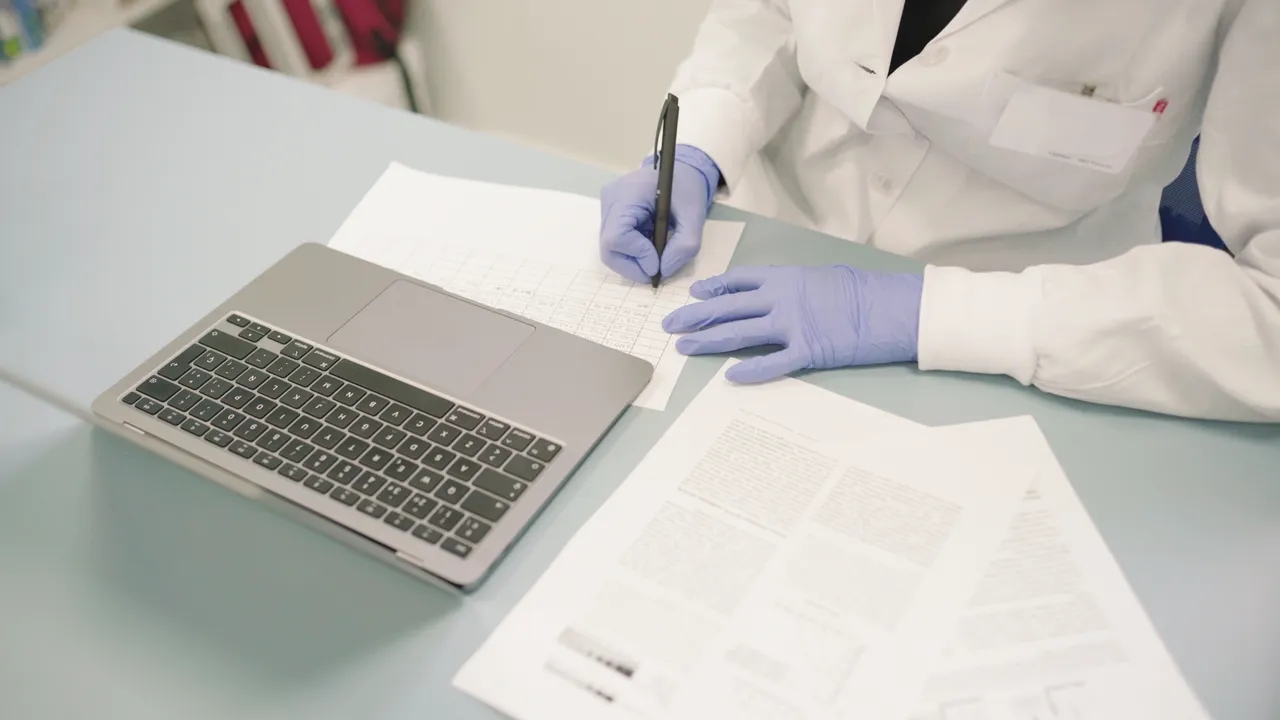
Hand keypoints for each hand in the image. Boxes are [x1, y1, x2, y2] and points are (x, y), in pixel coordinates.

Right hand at [599, 145, 720, 282]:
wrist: (681, 170)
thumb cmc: (686, 187)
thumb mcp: (695, 215)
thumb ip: (684, 245)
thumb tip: (664, 270)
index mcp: (626, 194)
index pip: (617, 236)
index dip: (638, 256)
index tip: (660, 263)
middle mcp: (610, 201)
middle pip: (608, 248)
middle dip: (633, 266)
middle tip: (657, 271)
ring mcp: (607, 209)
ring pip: (610, 250)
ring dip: (634, 261)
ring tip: (657, 255)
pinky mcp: (611, 217)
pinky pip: (616, 244)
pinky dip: (634, 253)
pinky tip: (651, 245)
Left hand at [662, 265, 923, 382]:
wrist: (891, 308)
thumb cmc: (863, 291)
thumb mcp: (822, 278)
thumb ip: (793, 287)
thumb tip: (775, 297)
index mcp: (785, 278)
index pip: (738, 282)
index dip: (712, 289)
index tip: (694, 295)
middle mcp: (781, 299)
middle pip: (728, 309)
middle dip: (695, 317)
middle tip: (671, 325)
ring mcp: (792, 326)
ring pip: (738, 335)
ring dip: (708, 341)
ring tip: (684, 347)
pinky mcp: (807, 352)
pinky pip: (771, 364)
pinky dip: (750, 372)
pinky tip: (730, 377)